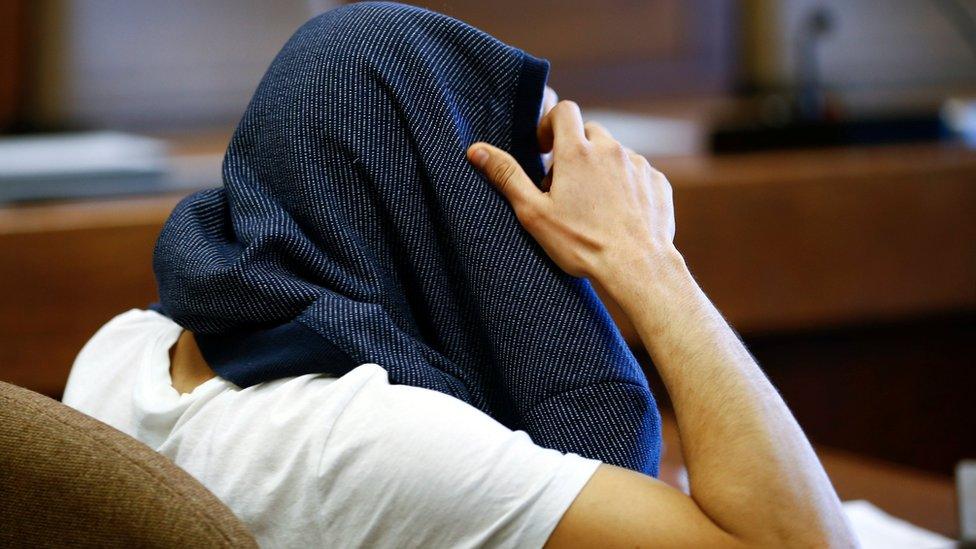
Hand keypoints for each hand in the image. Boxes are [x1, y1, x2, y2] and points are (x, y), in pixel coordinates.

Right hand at [467, 100, 676, 284]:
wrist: (637, 267)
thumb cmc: (582, 242)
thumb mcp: (534, 212)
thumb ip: (507, 176)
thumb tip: (476, 150)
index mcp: (577, 151)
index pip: (564, 111)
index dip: (551, 124)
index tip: (545, 151)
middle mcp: (611, 150)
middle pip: (590, 133)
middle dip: (575, 151)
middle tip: (565, 187)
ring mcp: (638, 165)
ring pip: (615, 154)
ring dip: (601, 169)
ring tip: (593, 205)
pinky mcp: (657, 183)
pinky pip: (637, 173)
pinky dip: (626, 186)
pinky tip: (618, 214)